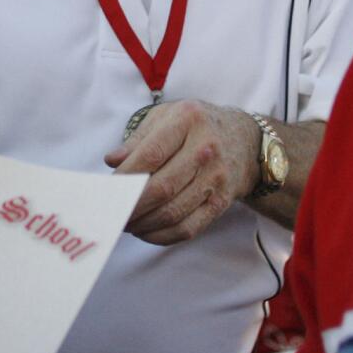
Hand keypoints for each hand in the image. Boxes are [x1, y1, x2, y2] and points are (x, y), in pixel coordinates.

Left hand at [103, 99, 259, 244]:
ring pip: (173, 212)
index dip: (125, 176)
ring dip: (143, 224)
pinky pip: (188, 228)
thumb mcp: (167, 116)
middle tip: (112, 213)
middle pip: (162, 187)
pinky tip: (146, 231)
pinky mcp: (221, 202)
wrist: (244, 140)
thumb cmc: (196, 126)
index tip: (108, 189)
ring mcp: (216, 178)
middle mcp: (206, 148)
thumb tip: (112, 161)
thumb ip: (138, 139)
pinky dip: (162, 236)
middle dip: (131, 206)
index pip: (150, 154)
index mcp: (188, 120)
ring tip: (126, 223)